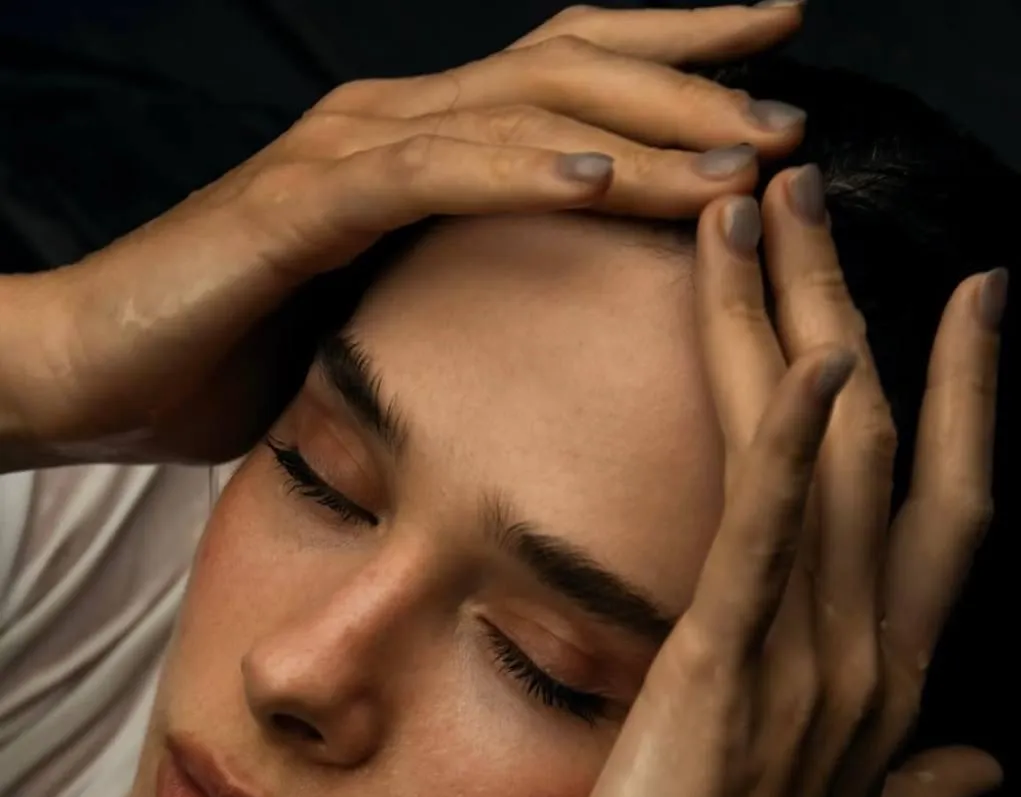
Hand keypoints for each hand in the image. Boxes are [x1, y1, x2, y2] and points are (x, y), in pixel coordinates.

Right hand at [0, 3, 806, 469]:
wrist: (89, 368)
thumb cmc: (230, 351)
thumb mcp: (374, 318)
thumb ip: (447, 297)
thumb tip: (531, 331)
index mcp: (419, 150)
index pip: (566, 83)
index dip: (674, 68)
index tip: (774, 77)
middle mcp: (391, 125)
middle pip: (569, 72)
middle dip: (692, 85)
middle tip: (794, 114)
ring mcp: (344, 156)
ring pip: (520, 114)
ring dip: (640, 130)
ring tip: (743, 153)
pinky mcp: (299, 208)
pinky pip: (426, 175)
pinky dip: (515, 171)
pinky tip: (597, 181)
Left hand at [520, 168, 1002, 796]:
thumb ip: (923, 795)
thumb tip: (993, 769)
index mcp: (886, 686)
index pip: (948, 508)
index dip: (965, 396)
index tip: (968, 301)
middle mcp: (867, 658)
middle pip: (879, 441)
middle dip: (848, 302)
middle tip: (810, 190)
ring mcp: (805, 665)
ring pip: (821, 459)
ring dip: (795, 323)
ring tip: (760, 208)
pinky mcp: (721, 679)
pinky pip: (765, 541)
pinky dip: (784, 448)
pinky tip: (793, 360)